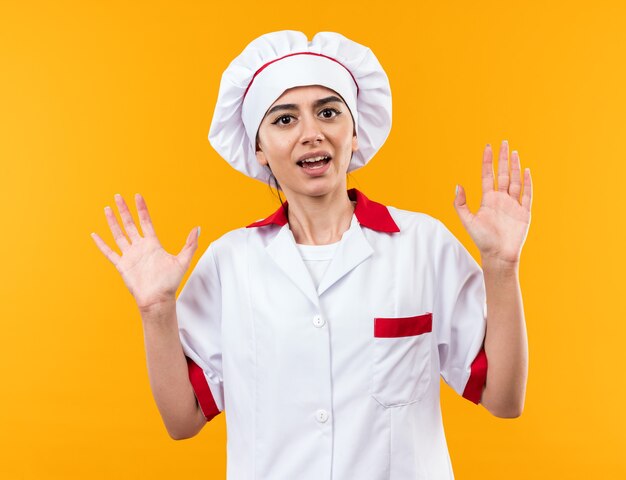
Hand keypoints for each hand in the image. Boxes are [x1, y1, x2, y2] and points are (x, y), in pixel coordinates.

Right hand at [91, 194, 199, 310]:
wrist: (158, 299)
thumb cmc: (170, 282)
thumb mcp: (183, 261)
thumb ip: (190, 244)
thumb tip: (198, 228)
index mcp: (153, 244)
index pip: (146, 222)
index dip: (141, 209)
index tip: (138, 196)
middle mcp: (140, 247)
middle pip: (130, 224)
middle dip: (124, 210)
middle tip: (118, 196)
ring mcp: (130, 255)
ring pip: (119, 234)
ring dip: (112, 222)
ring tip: (107, 208)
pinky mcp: (122, 265)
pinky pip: (109, 252)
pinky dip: (101, 244)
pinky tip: (94, 235)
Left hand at [453, 140, 531, 264]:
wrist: (498, 255)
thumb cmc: (482, 240)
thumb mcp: (467, 221)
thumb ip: (461, 204)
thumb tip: (457, 185)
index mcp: (488, 200)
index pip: (488, 175)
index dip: (488, 161)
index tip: (488, 147)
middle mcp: (501, 199)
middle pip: (503, 174)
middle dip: (503, 158)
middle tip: (504, 143)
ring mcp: (513, 205)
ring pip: (515, 181)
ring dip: (515, 167)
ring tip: (515, 152)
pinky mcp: (524, 212)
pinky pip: (527, 195)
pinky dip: (527, 183)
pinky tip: (526, 171)